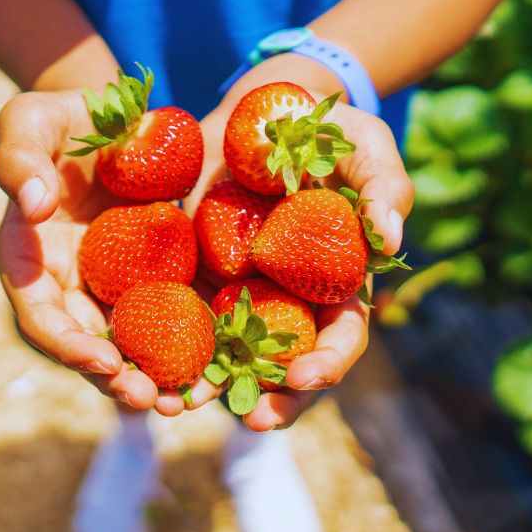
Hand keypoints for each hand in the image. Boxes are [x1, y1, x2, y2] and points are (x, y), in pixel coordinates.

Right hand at [0, 91, 192, 415]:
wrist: (119, 117)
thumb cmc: (64, 116)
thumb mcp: (31, 120)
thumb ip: (19, 157)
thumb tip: (33, 206)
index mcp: (30, 260)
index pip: (40, 315)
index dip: (67, 344)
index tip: (100, 360)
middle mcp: (71, 286)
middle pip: (88, 347)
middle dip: (117, 378)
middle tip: (150, 399)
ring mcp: (116, 289)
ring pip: (132, 347)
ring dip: (155, 377)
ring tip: (184, 401)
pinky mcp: (160, 282)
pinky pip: (175, 320)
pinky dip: (194, 346)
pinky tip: (223, 366)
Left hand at [181, 57, 413, 430]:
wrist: (255, 112)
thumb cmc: (325, 130)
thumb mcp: (364, 146)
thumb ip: (386, 187)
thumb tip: (392, 241)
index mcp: (337, 284)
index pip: (341, 338)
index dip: (328, 362)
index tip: (306, 376)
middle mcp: (288, 302)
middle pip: (285, 366)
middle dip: (273, 398)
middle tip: (251, 419)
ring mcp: (239, 294)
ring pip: (227, 356)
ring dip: (209, 385)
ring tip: (183, 403)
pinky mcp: (195, 276)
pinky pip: (179, 318)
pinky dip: (164, 343)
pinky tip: (140, 361)